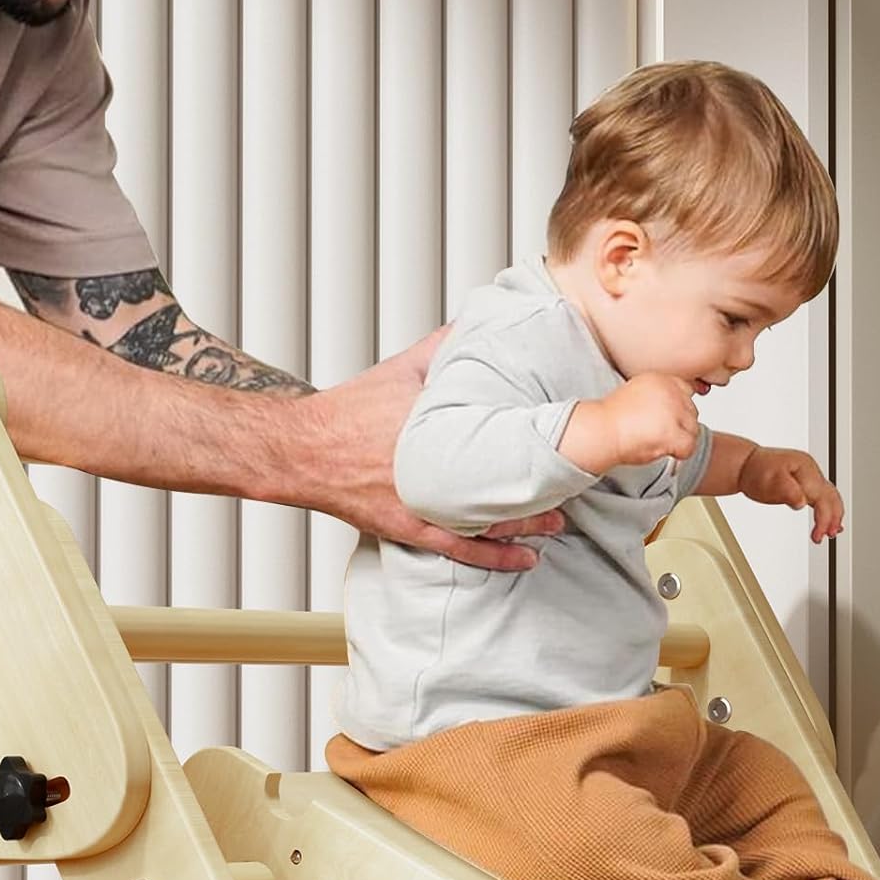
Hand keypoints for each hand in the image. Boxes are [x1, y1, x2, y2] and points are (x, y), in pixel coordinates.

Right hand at [302, 327, 563, 568]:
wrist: (303, 451)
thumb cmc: (351, 410)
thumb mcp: (401, 369)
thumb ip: (443, 348)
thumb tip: (481, 321)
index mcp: (439, 425)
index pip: (503, 431)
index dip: (540, 438)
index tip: (571, 435)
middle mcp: (437, 469)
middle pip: (504, 479)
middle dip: (543, 483)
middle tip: (576, 480)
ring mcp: (426, 503)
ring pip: (491, 521)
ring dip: (529, 522)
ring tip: (560, 520)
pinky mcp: (413, 529)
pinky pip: (463, 550)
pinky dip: (498, 556)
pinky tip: (526, 558)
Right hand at [596, 373, 700, 467]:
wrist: (600, 431)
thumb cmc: (612, 418)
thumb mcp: (637, 393)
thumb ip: (658, 396)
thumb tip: (677, 407)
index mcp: (661, 379)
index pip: (687, 391)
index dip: (678, 409)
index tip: (666, 420)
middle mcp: (670, 391)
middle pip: (692, 412)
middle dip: (679, 425)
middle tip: (659, 433)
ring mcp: (672, 411)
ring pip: (693, 430)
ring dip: (679, 439)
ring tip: (659, 442)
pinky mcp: (671, 431)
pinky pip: (689, 446)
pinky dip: (680, 453)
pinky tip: (665, 451)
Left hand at [739, 445, 844, 541]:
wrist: (746, 464)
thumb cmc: (755, 471)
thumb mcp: (768, 481)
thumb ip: (787, 491)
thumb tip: (801, 502)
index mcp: (805, 469)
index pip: (822, 497)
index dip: (824, 518)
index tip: (818, 535)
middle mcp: (811, 472)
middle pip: (831, 497)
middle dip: (833, 518)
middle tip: (828, 536)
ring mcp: (809, 477)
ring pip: (830, 497)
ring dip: (833, 515)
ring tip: (830, 533)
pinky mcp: (805, 484)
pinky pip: (822, 497)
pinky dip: (827, 510)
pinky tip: (827, 522)